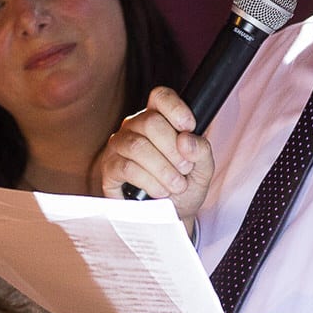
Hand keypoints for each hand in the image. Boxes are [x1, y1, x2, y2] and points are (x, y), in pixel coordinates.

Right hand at [92, 87, 216, 220]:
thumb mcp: (202, 169)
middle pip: (150, 122)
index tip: (189, 128)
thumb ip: (201, 150)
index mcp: (158, 119)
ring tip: (175, 184)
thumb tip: (186, 141)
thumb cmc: (183, 187)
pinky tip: (160, 190)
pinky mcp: (110, 169)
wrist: (171, 215)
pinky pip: (127, 168)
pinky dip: (149, 181)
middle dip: (173, 149)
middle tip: (185, 168)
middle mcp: (135, 127)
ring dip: (163, 169)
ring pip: (138, 146)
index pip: (161, 97)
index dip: (176, 109)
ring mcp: (119, 146)